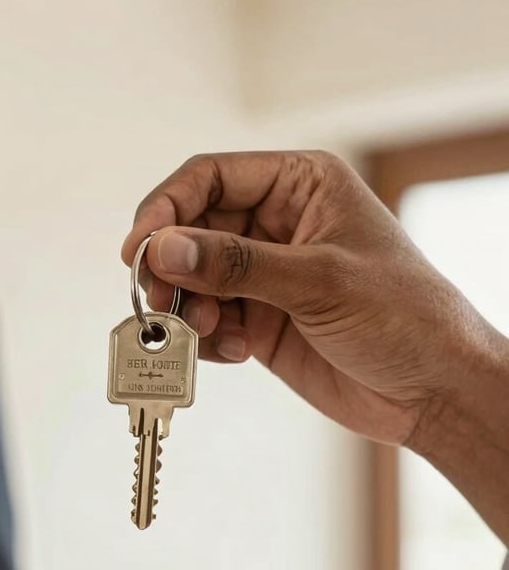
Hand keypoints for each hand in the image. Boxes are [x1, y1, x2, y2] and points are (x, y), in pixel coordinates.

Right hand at [122, 150, 503, 447]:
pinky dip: (207, 338)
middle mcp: (278, 225)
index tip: (139, 247)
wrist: (431, 392)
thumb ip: (235, 263)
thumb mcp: (319, 281)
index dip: (167, 208)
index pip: (211, 177)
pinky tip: (236, 351)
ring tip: (207, 332)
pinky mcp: (260, 320)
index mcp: (301, 186)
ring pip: (195, 279)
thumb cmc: (405, 317)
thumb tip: (165, 248)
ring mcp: (266, 275)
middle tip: (159, 299)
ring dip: (188, 308)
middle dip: (172, 266)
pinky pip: (209, 320)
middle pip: (192, 230)